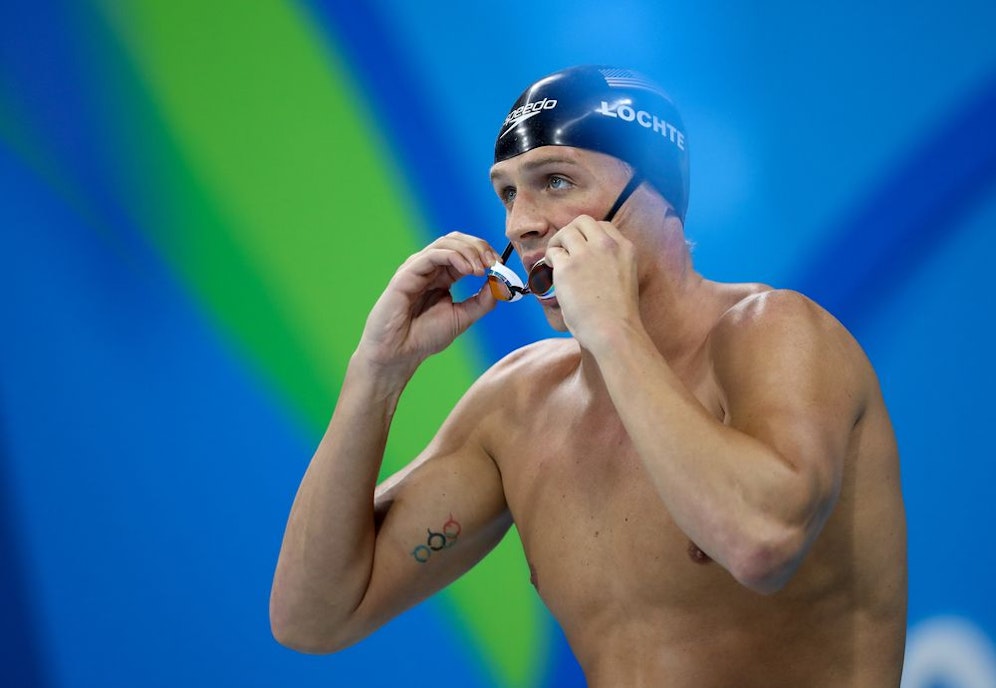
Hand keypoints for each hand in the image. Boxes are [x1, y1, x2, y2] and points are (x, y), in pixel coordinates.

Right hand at [357, 232, 498, 377]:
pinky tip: (468, 270)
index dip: (485, 253)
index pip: (466, 251)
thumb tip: (501, 283)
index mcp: (443, 276)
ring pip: (446, 243)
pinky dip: (454, 256)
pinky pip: (433, 254)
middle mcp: (430, 268)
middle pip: (457, 240)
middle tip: (494, 262)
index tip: (500, 265)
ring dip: (469, 251)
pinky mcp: (407, 273)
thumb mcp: (463, 317)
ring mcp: (417, 268)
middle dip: (479, 247)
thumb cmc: (424, 337)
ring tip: (480, 270)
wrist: (399, 353)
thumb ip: (483, 301)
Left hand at [545, 215, 640, 350]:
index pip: (603, 226)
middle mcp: (606, 245)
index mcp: (625, 248)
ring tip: (554, 260)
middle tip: (564, 249)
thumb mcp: (624, 277)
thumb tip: (584, 261)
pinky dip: (548, 260)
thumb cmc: (619, 315)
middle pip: (582, 221)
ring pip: (566, 232)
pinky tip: (550, 272)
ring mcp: (586, 254)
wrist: (615, 330)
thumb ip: (609, 263)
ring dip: (557, 243)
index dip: (588, 235)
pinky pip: (552, 253)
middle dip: (571, 232)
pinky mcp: (567, 267)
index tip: (582, 248)